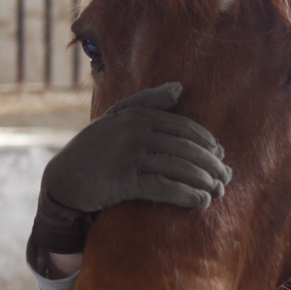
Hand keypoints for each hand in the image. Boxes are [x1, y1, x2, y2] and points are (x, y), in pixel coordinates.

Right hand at [30, 82, 230, 253]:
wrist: (63, 181)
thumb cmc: (95, 149)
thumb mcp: (117, 118)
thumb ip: (147, 101)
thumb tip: (179, 88)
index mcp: (137, 116)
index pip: (184, 128)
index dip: (207, 142)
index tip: (221, 155)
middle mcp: (135, 132)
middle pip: (186, 148)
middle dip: (211, 164)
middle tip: (226, 178)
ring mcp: (129, 156)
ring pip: (179, 167)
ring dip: (204, 181)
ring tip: (218, 192)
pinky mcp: (124, 181)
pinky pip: (164, 187)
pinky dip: (186, 194)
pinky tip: (201, 201)